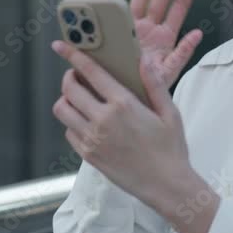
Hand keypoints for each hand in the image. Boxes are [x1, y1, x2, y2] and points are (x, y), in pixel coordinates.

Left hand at [51, 38, 195, 212]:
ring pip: (62, 110)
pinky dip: (72, 123)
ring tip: (81, 99)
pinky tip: (88, 122)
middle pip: (69, 89)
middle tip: (78, 76)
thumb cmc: (171, 149)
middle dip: (69, 77)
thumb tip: (143, 60)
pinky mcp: (88, 155)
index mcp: (123, 104)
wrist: (166, 186)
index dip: (73, 55)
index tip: (61, 46)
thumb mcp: (170, 112)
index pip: (90, 72)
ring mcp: (92, 139)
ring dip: (67, 100)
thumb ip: (154, 84)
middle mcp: (103, 120)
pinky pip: (68, 132)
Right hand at [108, 0, 201, 88]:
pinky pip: (116, 6)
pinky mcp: (117, 30)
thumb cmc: (149, 89)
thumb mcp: (168, 72)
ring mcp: (134, 27)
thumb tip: (198, 33)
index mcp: (166, 36)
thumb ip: (182, 53)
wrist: (125, 96)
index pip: (179, 5)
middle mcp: (150, 28)